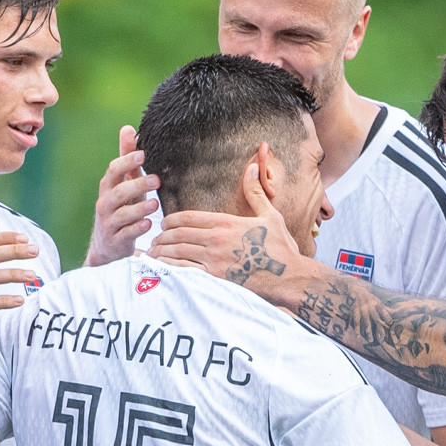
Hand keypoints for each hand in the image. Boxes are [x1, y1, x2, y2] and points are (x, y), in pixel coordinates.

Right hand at [85, 125, 158, 266]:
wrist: (107, 246)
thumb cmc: (121, 207)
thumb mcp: (124, 183)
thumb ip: (126, 158)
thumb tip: (127, 128)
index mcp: (108, 187)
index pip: (114, 170)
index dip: (126, 162)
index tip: (143, 154)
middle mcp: (105, 203)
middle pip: (118, 192)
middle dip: (136, 185)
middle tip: (156, 179)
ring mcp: (109, 223)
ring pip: (122, 214)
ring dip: (139, 208)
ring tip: (155, 203)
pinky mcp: (116, 241)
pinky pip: (125, 234)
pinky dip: (137, 229)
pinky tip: (149, 224)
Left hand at [151, 156, 301, 293]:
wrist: (290, 278)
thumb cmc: (281, 248)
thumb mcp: (270, 215)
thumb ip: (255, 192)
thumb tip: (253, 166)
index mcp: (227, 223)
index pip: (188, 217)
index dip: (171, 220)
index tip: (165, 224)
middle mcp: (217, 240)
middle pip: (178, 234)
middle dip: (163, 236)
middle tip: (156, 239)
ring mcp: (214, 260)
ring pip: (177, 252)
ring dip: (162, 252)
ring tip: (154, 254)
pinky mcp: (215, 279)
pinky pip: (184, 271)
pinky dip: (169, 268)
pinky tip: (161, 269)